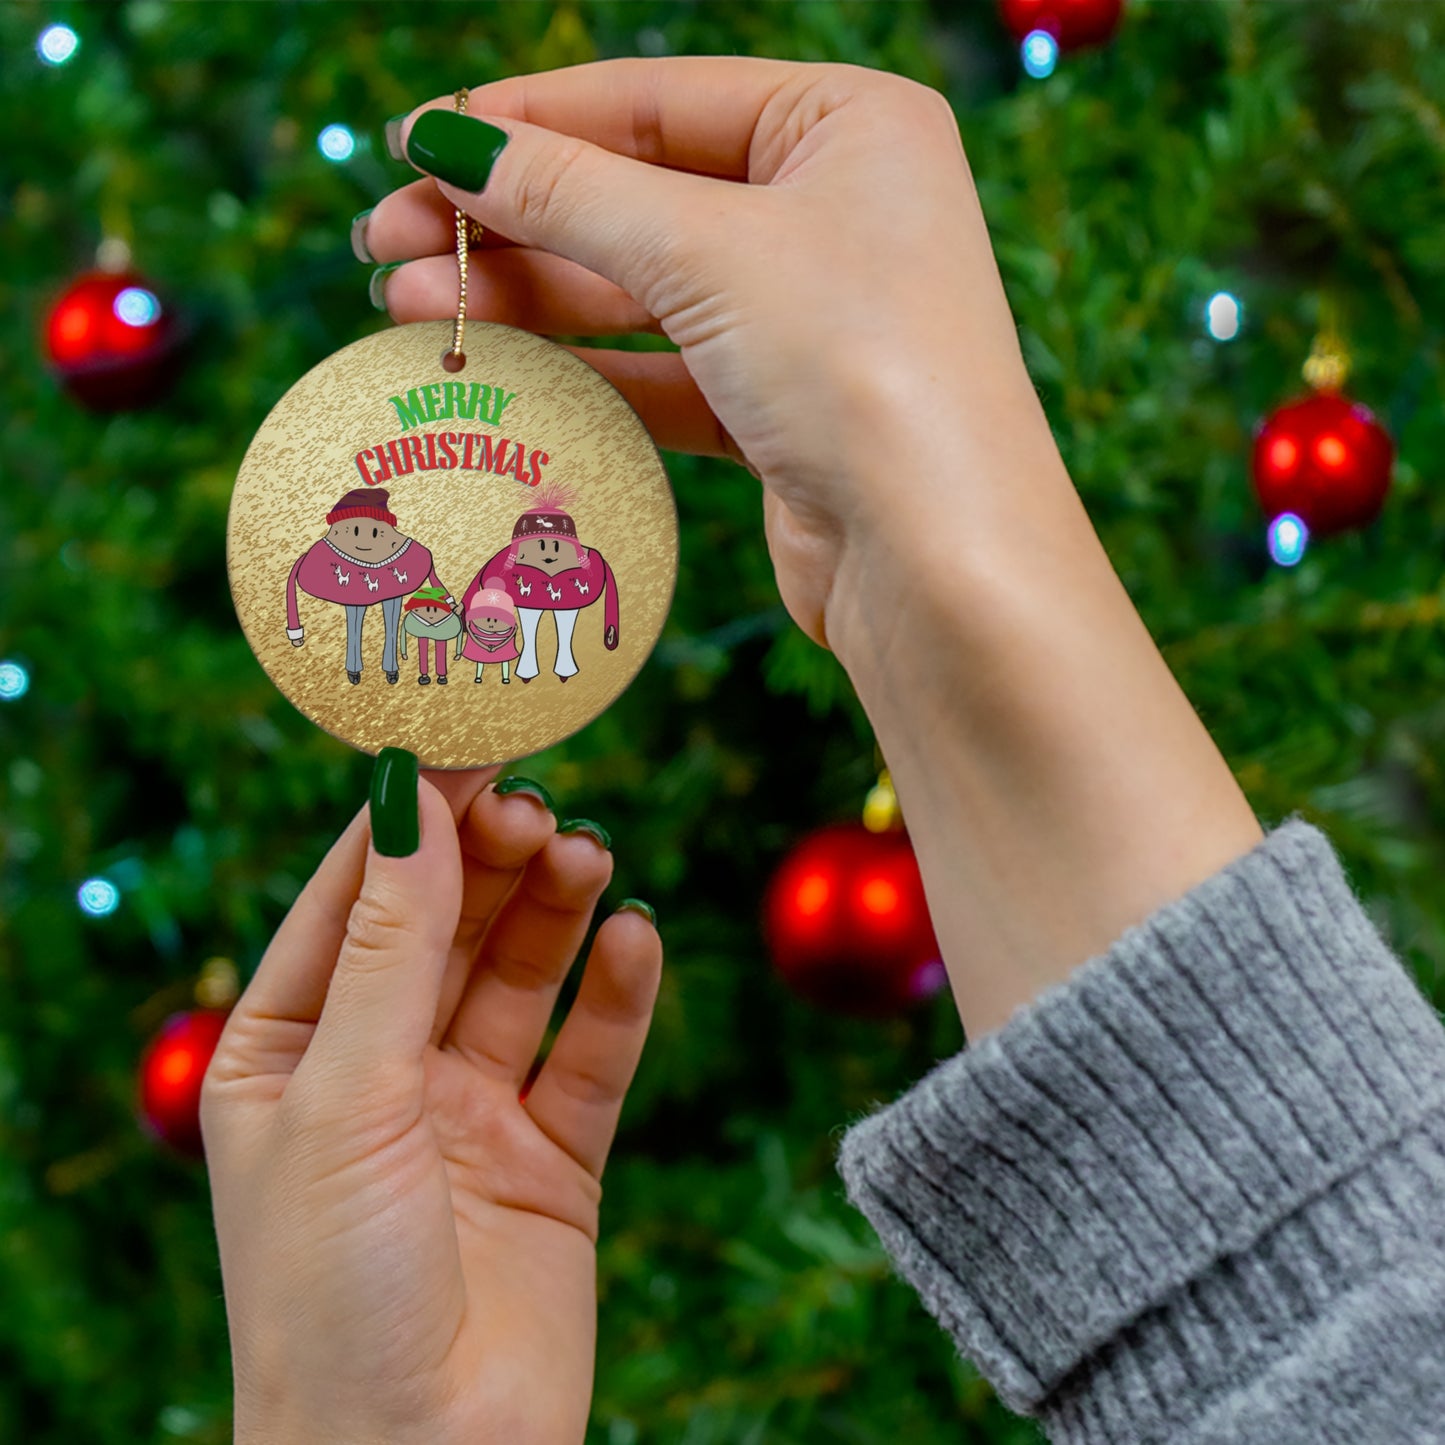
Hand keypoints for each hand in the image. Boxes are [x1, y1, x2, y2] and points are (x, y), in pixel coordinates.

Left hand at [202, 768, 661, 1444]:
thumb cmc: (332, 1292)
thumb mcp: (346, 1096)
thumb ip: (391, 947)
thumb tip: (412, 802)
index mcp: (289, 1052)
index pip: (352, 900)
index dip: (408, 822)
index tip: (468, 746)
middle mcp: (379, 1072)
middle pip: (446, 927)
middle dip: (491, 863)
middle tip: (540, 808)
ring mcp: (469, 1113)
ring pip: (521, 978)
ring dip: (556, 912)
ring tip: (589, 857)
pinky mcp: (552, 1159)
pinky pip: (591, 1055)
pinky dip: (617, 995)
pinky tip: (635, 941)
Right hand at [363, 58, 1045, 650]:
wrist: (939, 562)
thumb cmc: (858, 368)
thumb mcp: (706, 252)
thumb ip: (570, 192)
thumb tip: (448, 141)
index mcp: (847, 125)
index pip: (654, 100)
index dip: (526, 120)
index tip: (414, 142)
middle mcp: (834, 210)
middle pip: (636, 195)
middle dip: (508, 219)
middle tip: (384, 242)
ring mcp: (809, 315)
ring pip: (640, 290)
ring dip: (525, 298)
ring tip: (405, 307)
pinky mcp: (782, 410)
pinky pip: (661, 371)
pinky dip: (580, 371)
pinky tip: (492, 368)